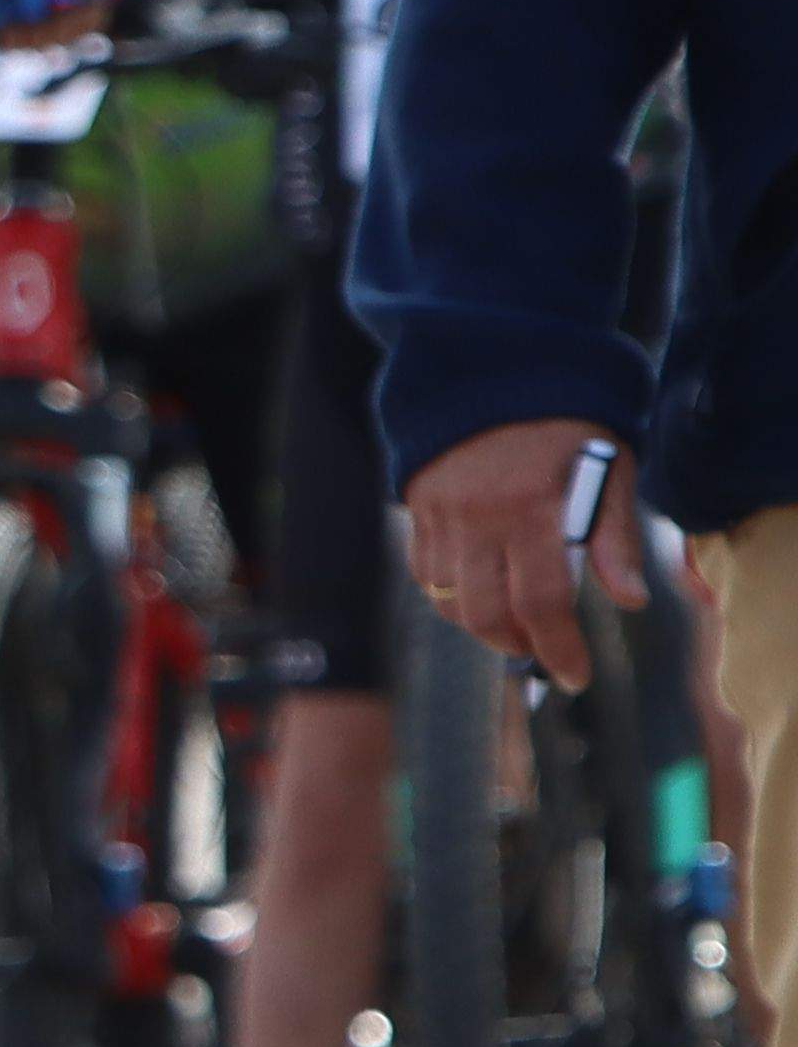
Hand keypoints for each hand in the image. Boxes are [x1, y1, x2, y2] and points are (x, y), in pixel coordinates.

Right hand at [405, 421, 644, 695]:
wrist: (495, 371)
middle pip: (487, 614)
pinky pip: (428, 574)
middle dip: (520, 646)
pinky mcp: (418, 511)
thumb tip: (629, 600)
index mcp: (534, 510)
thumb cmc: (568, 427)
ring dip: (485, 625)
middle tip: (546, 652)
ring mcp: (443, 516)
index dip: (560, 648)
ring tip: (517, 624)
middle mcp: (481, 518)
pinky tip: (482, 589)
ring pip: (451, 601)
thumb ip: (615, 540)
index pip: (542, 601)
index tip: (576, 675)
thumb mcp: (610, 472)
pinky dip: (453, 596)